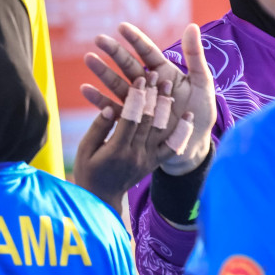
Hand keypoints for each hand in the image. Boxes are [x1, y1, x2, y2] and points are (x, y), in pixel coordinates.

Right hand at [74, 74, 197, 211]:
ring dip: (166, 106)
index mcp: (117, 150)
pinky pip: (172, 148)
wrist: (102, 199)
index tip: (141, 78)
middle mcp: (136, 154)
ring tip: (170, 85)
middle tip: (157, 74)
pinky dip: (182, 132)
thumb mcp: (86, 150)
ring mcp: (148, 159)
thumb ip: (99, 128)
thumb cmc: (88, 171)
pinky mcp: (154, 163)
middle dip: (152, 95)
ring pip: (160, 130)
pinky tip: (188, 117)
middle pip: (147, 120)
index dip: (137, 97)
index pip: (130, 118)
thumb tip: (110, 107)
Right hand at [80, 22, 215, 175]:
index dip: (135, 39)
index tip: (121, 27)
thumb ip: (195, 56)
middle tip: (98, 39)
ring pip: (117, 84)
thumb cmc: (202, 113)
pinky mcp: (131, 121)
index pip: (148, 53)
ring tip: (88, 59)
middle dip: (114, 52)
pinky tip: (85, 90)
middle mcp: (149, 86)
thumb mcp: (203, 83)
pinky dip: (98, 100)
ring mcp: (139, 103)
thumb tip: (191, 26)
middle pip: (129, 66)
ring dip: (102, 72)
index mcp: (165, 73)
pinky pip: (113, 110)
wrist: (195, 146)